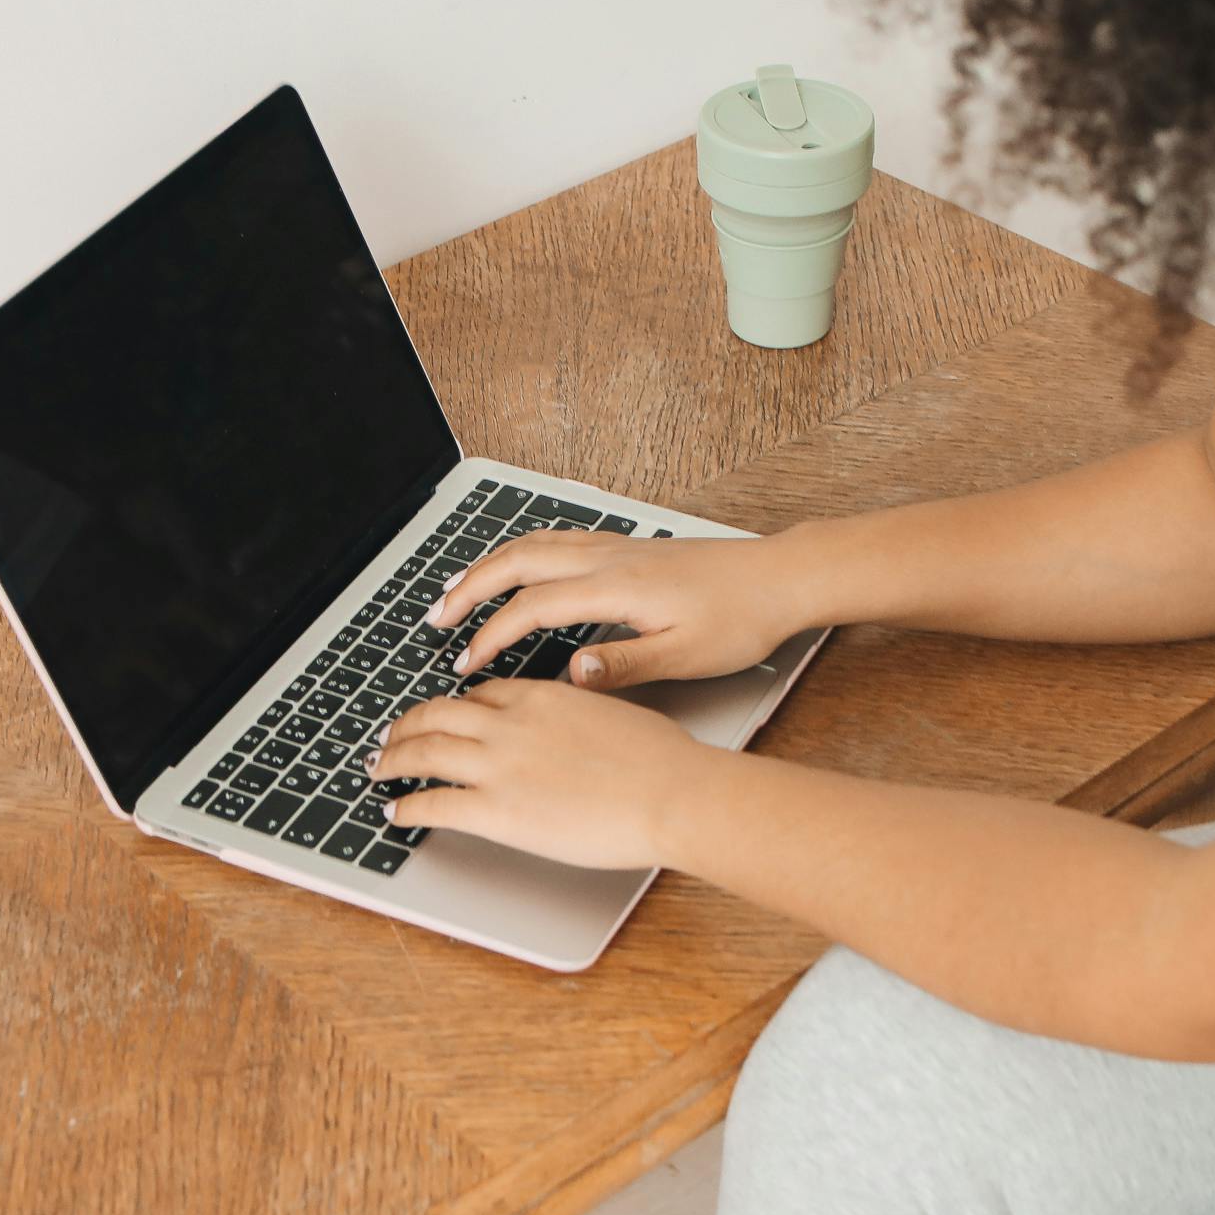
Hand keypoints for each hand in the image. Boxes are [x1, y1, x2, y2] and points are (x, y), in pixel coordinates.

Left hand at [372, 679, 719, 868]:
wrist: (671, 793)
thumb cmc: (662, 761)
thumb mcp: (616, 715)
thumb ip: (581, 716)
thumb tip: (579, 729)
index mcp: (541, 698)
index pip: (480, 696)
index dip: (453, 707)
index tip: (443, 717)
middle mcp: (510, 725)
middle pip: (436, 714)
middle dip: (406, 726)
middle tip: (391, 738)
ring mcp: (498, 767)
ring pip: (422, 751)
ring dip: (393, 759)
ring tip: (379, 769)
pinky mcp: (495, 811)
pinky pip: (432, 804)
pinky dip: (406, 807)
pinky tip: (395, 812)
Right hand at [429, 530, 812, 689]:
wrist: (779, 578)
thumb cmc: (740, 619)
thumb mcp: (686, 656)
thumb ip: (624, 664)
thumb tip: (571, 674)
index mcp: (616, 587)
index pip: (532, 608)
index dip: (491, 636)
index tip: (465, 664)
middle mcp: (608, 558)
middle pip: (517, 562)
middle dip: (469, 590)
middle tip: (435, 619)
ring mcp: (615, 547)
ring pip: (533, 545)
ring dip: (488, 566)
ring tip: (456, 591)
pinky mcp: (626, 547)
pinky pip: (555, 540)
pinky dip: (519, 553)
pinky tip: (513, 567)